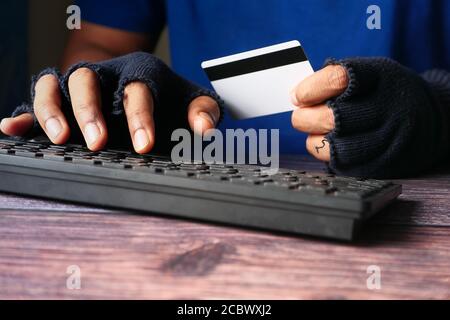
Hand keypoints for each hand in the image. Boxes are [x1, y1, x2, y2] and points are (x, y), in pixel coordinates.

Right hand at [0, 52, 221, 153]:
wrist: (143, 81)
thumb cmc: (168, 97)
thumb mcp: (192, 101)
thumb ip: (203, 111)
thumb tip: (204, 129)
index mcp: (139, 72)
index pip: (136, 89)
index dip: (139, 116)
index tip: (144, 144)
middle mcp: (105, 75)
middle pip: (87, 79)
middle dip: (89, 110)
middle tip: (97, 142)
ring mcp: (80, 86)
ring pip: (55, 84)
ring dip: (52, 109)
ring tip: (58, 137)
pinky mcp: (61, 100)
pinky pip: (34, 100)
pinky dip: (23, 114)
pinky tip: (12, 130)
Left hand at [290, 58, 449, 177]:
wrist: (429, 119)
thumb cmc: (386, 94)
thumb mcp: (369, 73)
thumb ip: (333, 80)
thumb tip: (297, 97)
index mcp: (380, 77)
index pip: (337, 79)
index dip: (309, 89)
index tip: (298, 96)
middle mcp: (387, 108)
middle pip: (330, 118)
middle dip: (304, 118)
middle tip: (302, 116)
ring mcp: (387, 139)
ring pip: (331, 147)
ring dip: (314, 140)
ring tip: (319, 131)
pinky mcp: (382, 163)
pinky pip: (340, 164)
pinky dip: (328, 155)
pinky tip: (333, 144)